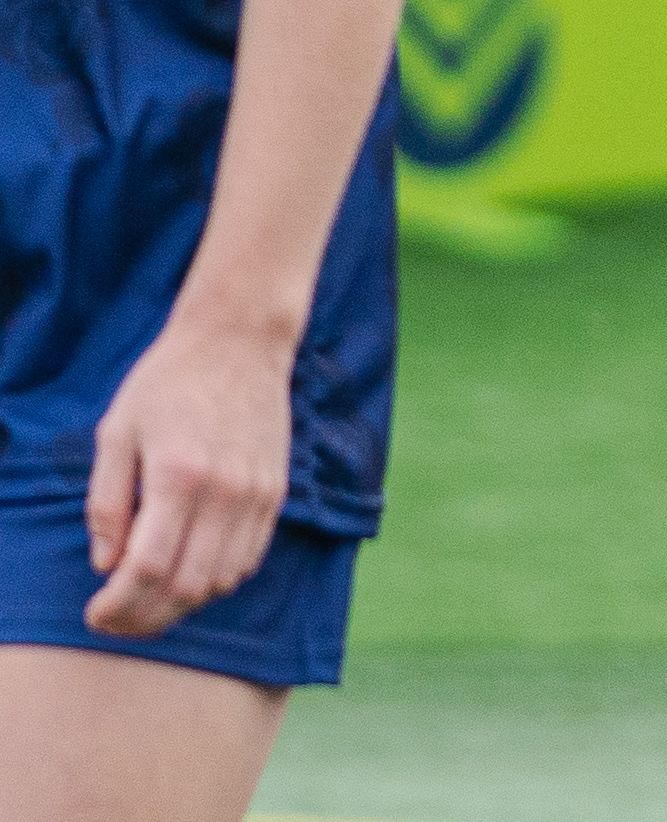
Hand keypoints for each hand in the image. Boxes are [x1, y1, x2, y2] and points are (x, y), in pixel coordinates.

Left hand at [82, 310, 294, 637]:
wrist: (239, 340)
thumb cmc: (167, 382)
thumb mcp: (116, 433)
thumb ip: (106, 503)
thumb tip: (106, 564)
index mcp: (178, 475)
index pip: (147, 569)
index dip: (118, 605)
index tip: (95, 615)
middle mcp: (225, 491)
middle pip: (188, 586)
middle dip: (146, 617)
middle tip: (117, 620)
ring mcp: (257, 493)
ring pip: (223, 579)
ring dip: (183, 603)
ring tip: (149, 601)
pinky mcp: (276, 491)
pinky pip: (250, 557)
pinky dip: (218, 579)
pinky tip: (189, 573)